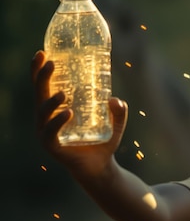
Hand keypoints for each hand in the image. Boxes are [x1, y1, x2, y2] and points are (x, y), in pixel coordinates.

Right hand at [31, 50, 127, 175]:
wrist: (101, 168)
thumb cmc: (103, 142)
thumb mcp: (116, 124)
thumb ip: (120, 112)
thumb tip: (116, 100)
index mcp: (56, 109)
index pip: (44, 86)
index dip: (39, 70)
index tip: (42, 52)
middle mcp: (47, 119)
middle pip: (39, 94)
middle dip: (42, 77)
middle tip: (51, 63)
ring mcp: (48, 133)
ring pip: (43, 113)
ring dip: (51, 101)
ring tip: (63, 94)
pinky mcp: (53, 147)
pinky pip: (51, 133)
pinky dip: (57, 122)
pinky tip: (67, 113)